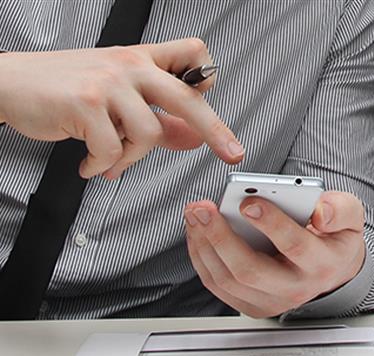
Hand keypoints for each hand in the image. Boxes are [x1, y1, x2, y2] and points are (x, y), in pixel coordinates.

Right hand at [0, 38, 242, 178]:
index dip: (206, 77)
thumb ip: (158, 117)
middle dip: (215, 129)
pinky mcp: (85, 103)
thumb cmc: (66, 89)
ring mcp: (108, 83)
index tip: (209, 97)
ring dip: (131, 158)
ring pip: (148, 134)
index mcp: (141, 59)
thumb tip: (195, 138)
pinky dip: (102, 165)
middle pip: (187, 98)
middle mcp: (129, 66)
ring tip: (110, 161)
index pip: (192, 53)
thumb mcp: (117, 97)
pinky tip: (90, 162)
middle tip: (232, 153)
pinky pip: (112, 149)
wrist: (10, 83)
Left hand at [183, 191, 365, 317]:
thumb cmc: (334, 237)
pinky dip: (202, 257)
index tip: (248, 202)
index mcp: (323, 263)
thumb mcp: (350, 217)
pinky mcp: (252, 305)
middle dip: (221, 236)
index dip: (270, 224)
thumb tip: (320, 212)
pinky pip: (218, 285)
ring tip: (195, 214)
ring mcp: (272, 301)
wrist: (332, 267)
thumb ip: (340, 210)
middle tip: (203, 208)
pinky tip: (197, 232)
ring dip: (205, 245)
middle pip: (250, 270)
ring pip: (228, 279)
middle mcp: (296, 289)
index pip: (294, 246)